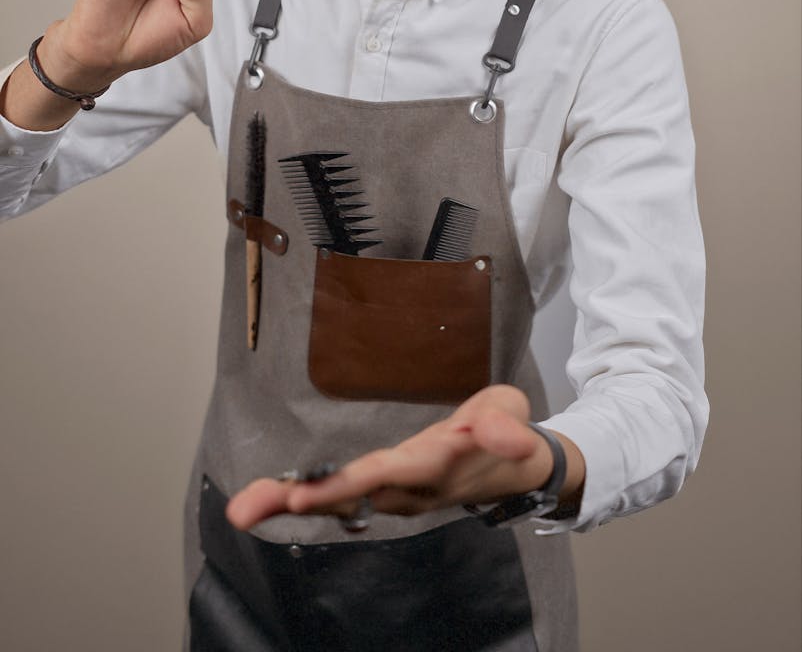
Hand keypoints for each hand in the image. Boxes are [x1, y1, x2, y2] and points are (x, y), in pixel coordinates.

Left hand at [226, 385, 583, 530]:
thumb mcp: (514, 418)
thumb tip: (510, 439)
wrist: (518, 468)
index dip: (342, 485)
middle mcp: (407, 488)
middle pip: (348, 496)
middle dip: (297, 501)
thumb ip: (507, 429)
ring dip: (289, 502)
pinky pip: (340, 494)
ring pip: (338, 500)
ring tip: (242, 507)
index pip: (383, 476)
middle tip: (246, 509)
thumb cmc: (510, 433)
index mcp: (434, 467)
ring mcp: (395, 492)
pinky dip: (302, 496)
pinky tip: (267, 498)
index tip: (299, 497)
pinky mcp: (387, 488)